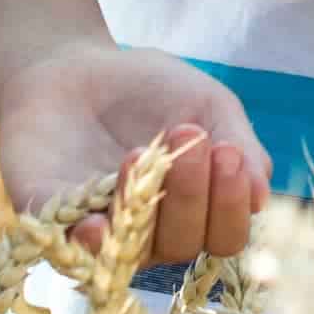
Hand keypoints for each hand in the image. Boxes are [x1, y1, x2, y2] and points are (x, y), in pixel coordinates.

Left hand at [0, 45, 271, 267]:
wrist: (76, 65)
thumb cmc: (151, 88)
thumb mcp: (209, 105)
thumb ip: (240, 147)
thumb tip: (259, 198)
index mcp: (197, 213)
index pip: (225, 235)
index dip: (230, 205)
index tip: (227, 152)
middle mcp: (154, 234)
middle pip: (185, 244)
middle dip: (191, 194)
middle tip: (187, 135)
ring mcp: (105, 232)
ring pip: (136, 248)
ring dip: (146, 204)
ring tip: (140, 151)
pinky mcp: (54, 222)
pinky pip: (72, 248)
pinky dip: (87, 242)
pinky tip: (96, 223)